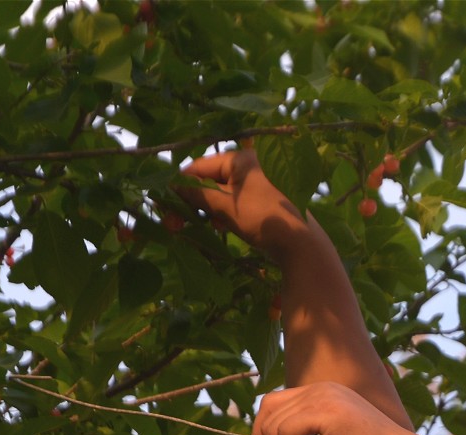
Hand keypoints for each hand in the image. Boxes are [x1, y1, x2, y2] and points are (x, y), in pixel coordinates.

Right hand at [175, 149, 306, 257]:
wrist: (302, 245)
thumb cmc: (263, 218)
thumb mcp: (225, 207)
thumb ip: (197, 195)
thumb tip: (171, 187)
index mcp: (241, 159)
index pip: (200, 166)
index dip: (180, 184)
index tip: (164, 202)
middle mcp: (250, 166)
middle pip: (210, 180)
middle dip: (191, 201)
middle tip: (173, 223)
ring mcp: (258, 184)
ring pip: (221, 194)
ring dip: (205, 209)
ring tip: (192, 226)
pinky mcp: (262, 202)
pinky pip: (235, 203)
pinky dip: (223, 213)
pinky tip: (218, 227)